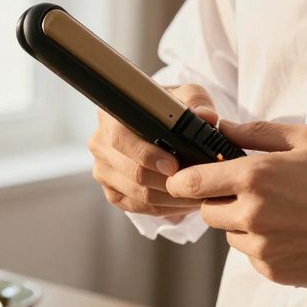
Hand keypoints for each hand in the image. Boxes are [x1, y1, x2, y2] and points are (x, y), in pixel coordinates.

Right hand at [88, 84, 217, 217]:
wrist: (162, 128)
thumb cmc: (173, 110)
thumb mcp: (187, 98)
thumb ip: (197, 103)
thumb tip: (205, 116)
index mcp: (112, 116)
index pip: (121, 139)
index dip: (147, 155)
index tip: (173, 165)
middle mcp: (100, 143)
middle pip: (132, 172)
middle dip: (167, 182)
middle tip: (195, 186)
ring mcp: (103, 170)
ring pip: (137, 194)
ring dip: (171, 198)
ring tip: (198, 196)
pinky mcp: (112, 192)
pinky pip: (138, 207)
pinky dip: (164, 208)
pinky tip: (184, 202)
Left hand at [165, 119, 306, 289]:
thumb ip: (260, 133)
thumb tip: (225, 128)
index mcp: (257, 176)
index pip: (192, 182)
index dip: (182, 179)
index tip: (183, 178)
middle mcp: (254, 214)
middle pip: (208, 211)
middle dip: (221, 200)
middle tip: (256, 191)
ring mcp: (265, 248)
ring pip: (232, 236)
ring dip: (245, 225)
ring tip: (288, 213)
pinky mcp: (278, 272)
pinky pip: (255, 258)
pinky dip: (267, 247)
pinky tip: (300, 233)